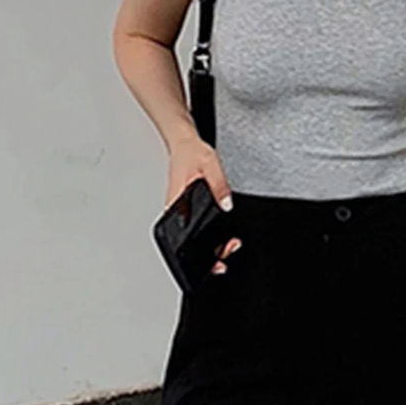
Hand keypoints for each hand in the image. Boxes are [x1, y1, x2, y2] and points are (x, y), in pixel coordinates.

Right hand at [166, 135, 241, 274]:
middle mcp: (177, 210)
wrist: (183, 143)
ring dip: (211, 244)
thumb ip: (219, 186)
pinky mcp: (186, 206)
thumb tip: (226, 204)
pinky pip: (196, 226)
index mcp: (177, 204)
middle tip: (229, 250)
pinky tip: (220, 234)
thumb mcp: (210, 166)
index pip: (185, 238)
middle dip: (211, 253)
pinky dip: (209, 233)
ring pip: (193, 236)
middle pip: (191, 242)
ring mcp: (181, 210)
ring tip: (228, 245)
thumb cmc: (191, 152)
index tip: (216, 261)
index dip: (201, 255)